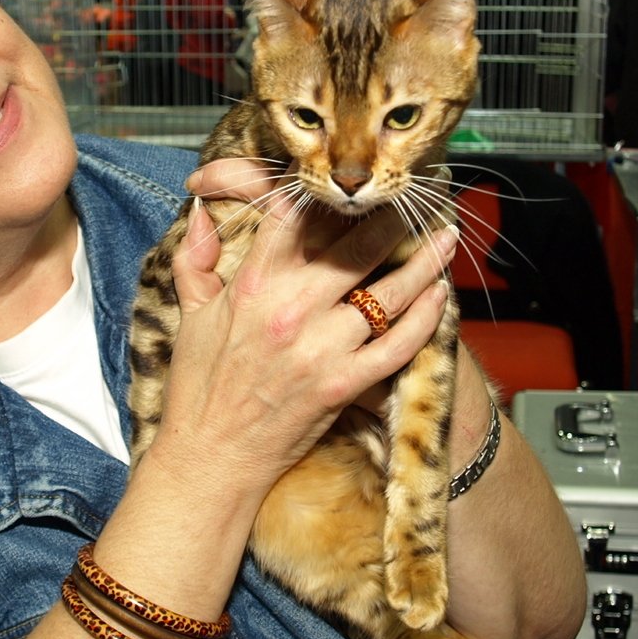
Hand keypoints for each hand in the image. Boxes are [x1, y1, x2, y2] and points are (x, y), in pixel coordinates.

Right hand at [149, 195, 457, 499]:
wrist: (212, 457)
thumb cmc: (199, 386)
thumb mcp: (191, 314)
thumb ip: (194, 256)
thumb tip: (203, 210)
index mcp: (253, 284)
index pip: (296, 215)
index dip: (325, 190)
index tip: (350, 181)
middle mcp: (291, 308)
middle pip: (356, 245)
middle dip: (392, 217)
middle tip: (417, 198)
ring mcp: (322, 347)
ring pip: (388, 291)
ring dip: (425, 261)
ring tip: (446, 236)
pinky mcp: (344, 384)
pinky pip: (398, 344)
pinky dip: (425, 319)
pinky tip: (441, 296)